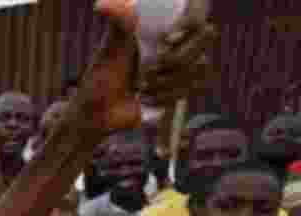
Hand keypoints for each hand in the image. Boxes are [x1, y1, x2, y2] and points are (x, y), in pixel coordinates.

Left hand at [74, 0, 210, 135]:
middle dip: (175, 59)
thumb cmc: (101, 79)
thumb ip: (117, 26)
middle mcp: (175, 42)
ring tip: (142, 87)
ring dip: (168, 81)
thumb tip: (102, 4)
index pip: (195, 12)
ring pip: (200, 65)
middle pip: (205, 36)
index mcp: (161, 27)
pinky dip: (167, 96)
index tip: (166, 38)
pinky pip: (192, 87)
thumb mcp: (109, 51)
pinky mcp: (181, 89)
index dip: (190, 22)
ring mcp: (181, 66)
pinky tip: (148, 98)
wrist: (99, 115)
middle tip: (146, 71)